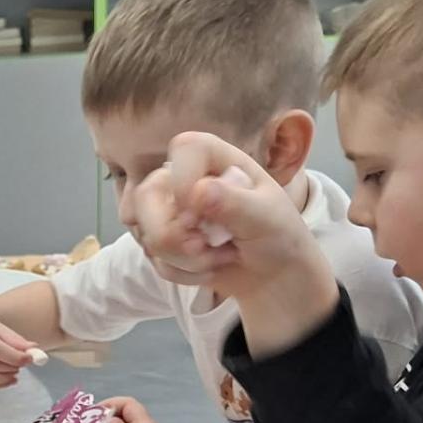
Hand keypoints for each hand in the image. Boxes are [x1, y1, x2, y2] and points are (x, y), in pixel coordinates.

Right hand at [133, 133, 337, 332]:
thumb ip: (236, 203)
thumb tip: (199, 192)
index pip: (183, 149)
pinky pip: (154, 260)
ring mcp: (168, 210)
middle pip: (146, 195)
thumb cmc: (277, 235)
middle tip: (204, 247)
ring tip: (219, 257)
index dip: (184, 182)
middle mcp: (184, 178)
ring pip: (146, 234)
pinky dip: (182, 273)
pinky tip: (208, 268)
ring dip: (184, 259)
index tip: (201, 214)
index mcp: (213, 158)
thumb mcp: (266, 218)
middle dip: (172, 236)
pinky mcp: (162, 240)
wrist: (273, 273)